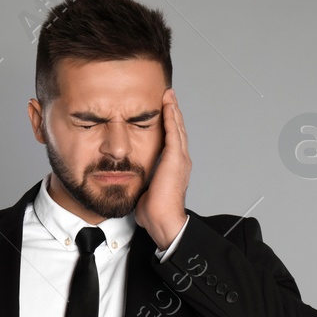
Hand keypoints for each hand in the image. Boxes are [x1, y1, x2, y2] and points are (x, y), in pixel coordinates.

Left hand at [135, 89, 190, 249]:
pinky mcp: (175, 158)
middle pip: (178, 130)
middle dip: (173, 112)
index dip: (169, 125)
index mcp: (174, 168)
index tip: (164, 112)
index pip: (173, 140)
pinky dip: (171, 117)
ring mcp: (180, 158)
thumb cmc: (155, 212)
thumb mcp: (147, 191)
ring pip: (177, 127)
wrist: (163, 220)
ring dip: (173, 110)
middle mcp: (181, 161)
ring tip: (168, 95)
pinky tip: (168, 105)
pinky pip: (174, 132)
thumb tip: (136, 185)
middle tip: (168, 96)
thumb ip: (144, 183)